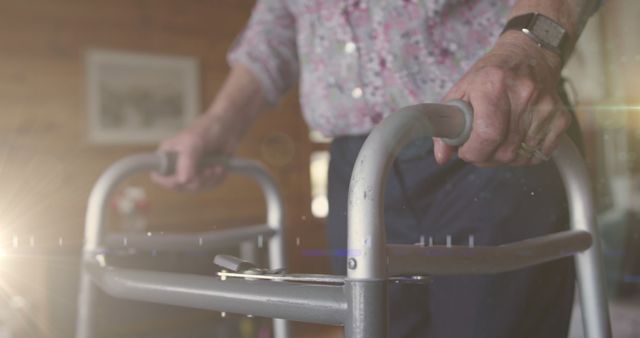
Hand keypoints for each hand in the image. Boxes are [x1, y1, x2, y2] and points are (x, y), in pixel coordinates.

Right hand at [151, 115, 236, 191]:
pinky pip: (210, 185)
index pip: (159, 176)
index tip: (184, 180)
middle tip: (209, 171)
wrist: (228, 127)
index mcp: (167, 155)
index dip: (169, 182)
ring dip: (210, 180)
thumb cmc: (208, 129)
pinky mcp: (205, 174)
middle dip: (197, 181)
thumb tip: (183, 181)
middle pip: (180, 186)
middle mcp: (177, 165)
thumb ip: (187, 161)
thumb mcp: (195, 142)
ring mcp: (192, 170)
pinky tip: (221, 167)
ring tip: (217, 167)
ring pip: (197, 188)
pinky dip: (217, 179)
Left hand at [435, 31, 570, 166]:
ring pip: (521, 157)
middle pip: (504, 151)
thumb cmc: (491, 73)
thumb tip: (441, 157)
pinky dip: (524, 156)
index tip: (466, 151)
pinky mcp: (561, 118)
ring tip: (496, 142)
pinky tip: (515, 141)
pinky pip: (539, 155)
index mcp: (494, 84)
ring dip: (504, 158)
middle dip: (485, 158)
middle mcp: (524, 94)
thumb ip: (447, 123)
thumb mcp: (462, 90)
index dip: (473, 152)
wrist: (529, 54)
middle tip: (478, 148)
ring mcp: (546, 107)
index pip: (487, 134)